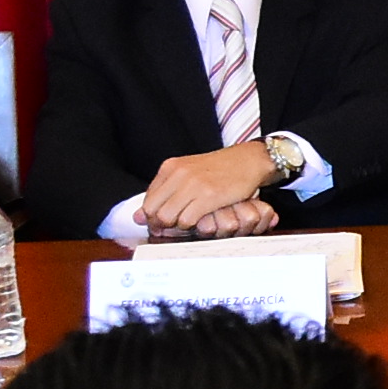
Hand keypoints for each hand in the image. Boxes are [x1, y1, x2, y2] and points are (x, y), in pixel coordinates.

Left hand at [134, 143, 282, 234]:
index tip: (162, 223)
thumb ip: (165, 192)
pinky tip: (201, 221)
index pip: (148, 200)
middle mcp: (178, 174)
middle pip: (154, 211)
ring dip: (177, 226)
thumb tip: (138, 217)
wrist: (248, 161)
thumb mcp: (188, 173)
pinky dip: (191, 226)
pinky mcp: (208, 196)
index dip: (153, 217)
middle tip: (175, 227)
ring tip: (190, 223)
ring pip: (168, 217)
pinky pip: (187, 220)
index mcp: (170, 167)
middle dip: (161, 224)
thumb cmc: (220, 169)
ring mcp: (193, 184)